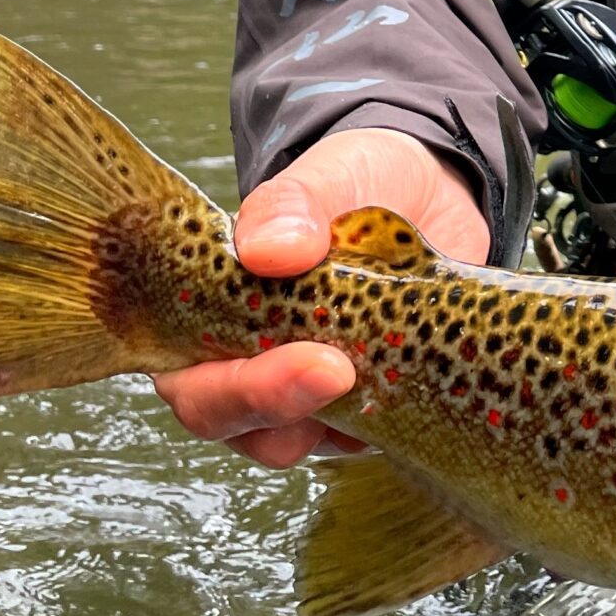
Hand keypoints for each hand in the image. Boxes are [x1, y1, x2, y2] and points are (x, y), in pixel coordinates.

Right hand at [153, 127, 486, 468]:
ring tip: (384, 369)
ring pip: (299, 441)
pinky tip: (418, 380)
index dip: (229, 386)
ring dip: (337, 419)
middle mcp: (243, 364)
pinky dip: (388, 418)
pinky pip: (365, 435)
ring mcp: (303, 395)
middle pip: (232, 422)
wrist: (428, 195)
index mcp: (206, 312)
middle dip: (278, 405)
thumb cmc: (354, 185)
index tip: (301, 356)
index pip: (187, 377)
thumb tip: (265, 252)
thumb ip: (288, 205)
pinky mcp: (361, 406)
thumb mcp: (325, 174)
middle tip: (338, 372)